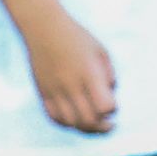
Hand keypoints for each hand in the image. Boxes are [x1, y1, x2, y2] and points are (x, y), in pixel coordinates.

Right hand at [23, 6, 117, 134]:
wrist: (43, 27)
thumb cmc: (78, 38)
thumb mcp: (102, 52)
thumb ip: (109, 76)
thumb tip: (111, 97)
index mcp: (88, 74)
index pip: (104, 106)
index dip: (112, 109)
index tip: (114, 105)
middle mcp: (70, 84)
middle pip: (88, 119)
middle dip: (102, 127)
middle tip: (109, 125)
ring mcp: (54, 89)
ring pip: (70, 122)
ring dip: (85, 128)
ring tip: (94, 124)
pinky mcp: (42, 91)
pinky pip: (54, 116)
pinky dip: (67, 123)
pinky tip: (76, 120)